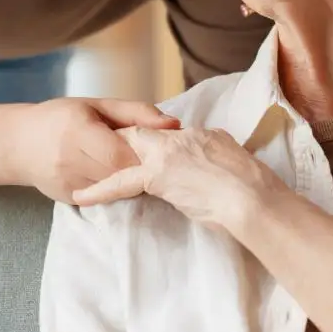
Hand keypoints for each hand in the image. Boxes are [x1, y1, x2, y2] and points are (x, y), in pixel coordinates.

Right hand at [13, 98, 180, 202]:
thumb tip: (175, 124)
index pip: (121, 155)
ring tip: (136, 167)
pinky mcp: (70, 200)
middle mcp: (70, 160)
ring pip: (115, 191)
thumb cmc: (61, 118)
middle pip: (121, 176)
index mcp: (77, 131)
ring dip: (130, 182)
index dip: (143, 155)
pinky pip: (104, 199)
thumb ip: (137, 113)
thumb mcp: (97, 105)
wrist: (18, 144)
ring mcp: (68, 184)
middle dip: (141, 169)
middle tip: (154, 161)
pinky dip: (116, 190)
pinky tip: (117, 178)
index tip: (157, 149)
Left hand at [71, 126, 273, 228]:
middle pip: (134, 136)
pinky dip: (101, 190)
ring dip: (104, 164)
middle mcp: (175, 139)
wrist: (250, 199)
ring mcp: (165, 156)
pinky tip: (82, 195)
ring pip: (124, 154)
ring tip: (82, 176)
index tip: (122, 147)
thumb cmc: (248, 184)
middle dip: (113, 145)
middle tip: (91, 154)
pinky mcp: (158, 178)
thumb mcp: (226, 156)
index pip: (155, 131)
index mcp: (194, 134)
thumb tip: (198, 154)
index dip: (137, 138)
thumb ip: (204, 150)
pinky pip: (121, 183)